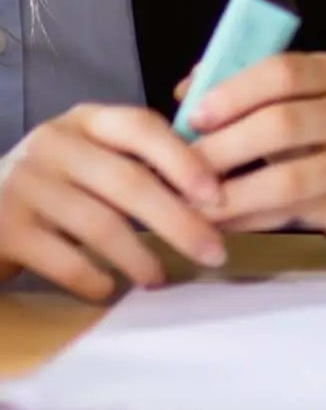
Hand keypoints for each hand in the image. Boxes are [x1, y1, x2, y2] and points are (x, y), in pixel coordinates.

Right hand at [0, 104, 226, 299]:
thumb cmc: (55, 185)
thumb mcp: (92, 156)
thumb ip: (140, 160)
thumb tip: (216, 194)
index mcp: (85, 120)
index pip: (142, 127)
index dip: (184, 161)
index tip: (219, 197)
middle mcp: (52, 143)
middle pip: (129, 181)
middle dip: (179, 221)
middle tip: (213, 252)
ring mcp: (23, 184)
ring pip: (100, 225)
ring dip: (140, 257)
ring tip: (160, 278)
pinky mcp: (2, 228)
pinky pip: (63, 259)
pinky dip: (94, 278)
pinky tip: (108, 289)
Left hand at [185, 53, 325, 250]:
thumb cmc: (321, 137)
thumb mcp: (294, 103)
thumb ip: (243, 92)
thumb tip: (185, 91)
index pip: (284, 72)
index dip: (234, 92)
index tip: (192, 118)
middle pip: (283, 124)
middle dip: (222, 150)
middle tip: (178, 173)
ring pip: (288, 178)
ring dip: (230, 195)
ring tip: (190, 206)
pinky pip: (294, 215)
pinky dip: (249, 221)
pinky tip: (220, 224)